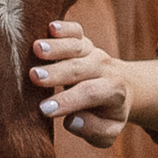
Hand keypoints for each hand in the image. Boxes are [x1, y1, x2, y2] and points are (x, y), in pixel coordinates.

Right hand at [30, 21, 157, 147]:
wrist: (123, 88)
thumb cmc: (107, 114)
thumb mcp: (107, 131)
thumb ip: (95, 130)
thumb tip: (72, 120)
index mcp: (113, 92)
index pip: (90, 94)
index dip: (68, 101)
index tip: (44, 109)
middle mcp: (104, 69)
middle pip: (81, 68)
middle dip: (58, 72)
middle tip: (34, 77)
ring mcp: (93, 52)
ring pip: (78, 46)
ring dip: (58, 47)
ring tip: (37, 49)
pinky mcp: (83, 41)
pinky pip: (77, 31)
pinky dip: (65, 27)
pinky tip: (50, 27)